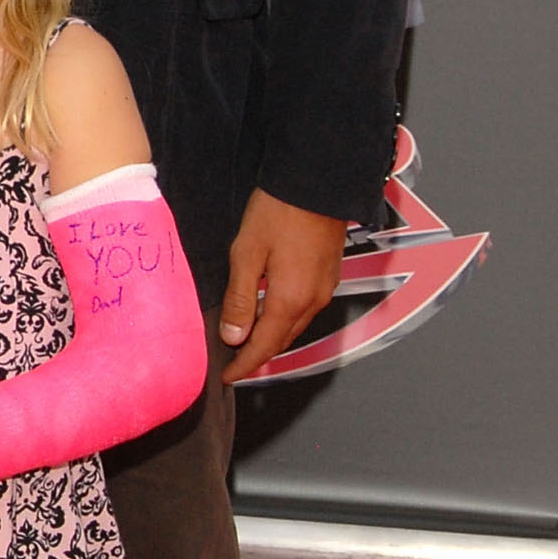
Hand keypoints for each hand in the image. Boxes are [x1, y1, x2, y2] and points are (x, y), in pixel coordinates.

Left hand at [219, 189, 346, 383]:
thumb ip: (240, 299)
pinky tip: (269, 313)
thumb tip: (233, 338)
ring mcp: (326, 288)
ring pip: (295, 326)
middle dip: (257, 355)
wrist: (316, 181)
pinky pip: (306, 309)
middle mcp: (314, 301)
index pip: (264, 346)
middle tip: (233, 363)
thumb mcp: (246, 254)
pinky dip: (285, 320)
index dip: (245, 365)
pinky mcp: (330, 275)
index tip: (227, 377)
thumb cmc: (277, 212)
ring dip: (272, 338)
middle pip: (282, 340)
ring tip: (246, 342)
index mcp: (291, 300)